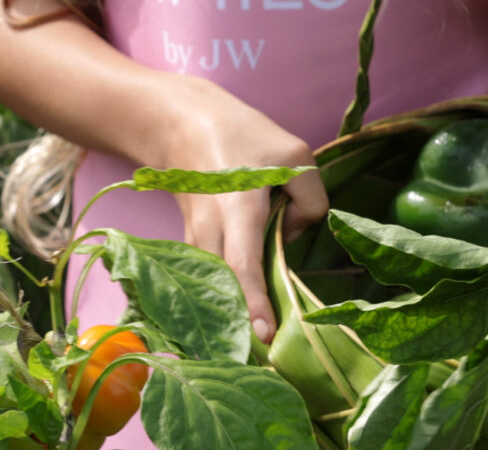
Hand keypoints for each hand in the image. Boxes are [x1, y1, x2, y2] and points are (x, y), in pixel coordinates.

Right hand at [162, 78, 328, 343]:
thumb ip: (309, 199)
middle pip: (223, 288)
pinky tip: (242, 319)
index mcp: (236, 208)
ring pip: (215, 288)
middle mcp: (210, 231)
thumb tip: (295, 236)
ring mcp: (196, 240)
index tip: (263, 335)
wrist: (178, 125)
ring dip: (233, 317)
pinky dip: (227, 298)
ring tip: (254, 350)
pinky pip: (211, 278)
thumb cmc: (240, 137)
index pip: (243, 263)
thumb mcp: (293, 154)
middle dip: (241, 325)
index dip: (253, 301)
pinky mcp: (194, 245)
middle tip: (266, 362)